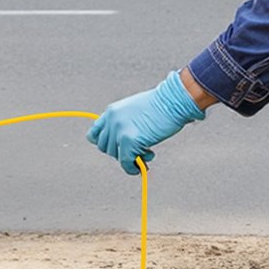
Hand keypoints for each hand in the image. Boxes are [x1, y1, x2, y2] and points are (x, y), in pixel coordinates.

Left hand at [88, 72, 205, 174]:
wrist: (173, 101)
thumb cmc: (161, 105)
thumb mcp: (135, 110)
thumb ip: (124, 124)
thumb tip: (122, 147)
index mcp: (112, 111)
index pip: (94, 133)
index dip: (104, 144)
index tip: (116, 148)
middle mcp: (112, 121)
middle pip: (105, 148)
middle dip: (119, 152)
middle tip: (136, 152)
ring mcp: (119, 131)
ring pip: (116, 156)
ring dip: (130, 159)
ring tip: (147, 153)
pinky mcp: (129, 141)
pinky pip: (125, 162)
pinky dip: (132, 168)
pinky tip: (143, 166)